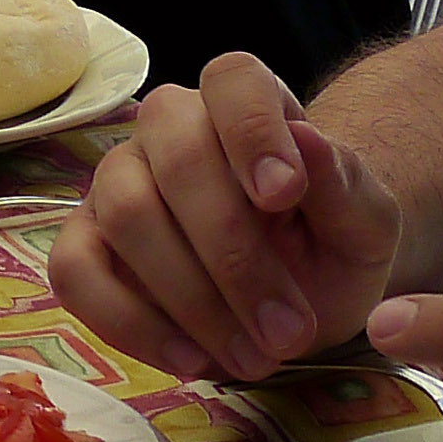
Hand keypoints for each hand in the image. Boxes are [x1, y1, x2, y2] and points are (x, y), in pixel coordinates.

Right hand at [46, 50, 400, 381]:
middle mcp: (167, 129)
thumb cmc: (330, 246)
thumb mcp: (366, 227)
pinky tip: (190, 361)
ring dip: (193, 300)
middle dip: (233, 253)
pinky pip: (75, 273)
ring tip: (254, 358)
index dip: (252, 130)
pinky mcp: (83, 245)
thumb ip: (346, 183)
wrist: (299, 294)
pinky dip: (130, 325)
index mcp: (242, 104)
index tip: (285, 194)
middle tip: (288, 331)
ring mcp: (116, 184)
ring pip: (126, 216)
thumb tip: (308, 143)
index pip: (233, 80)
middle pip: (176, 159)